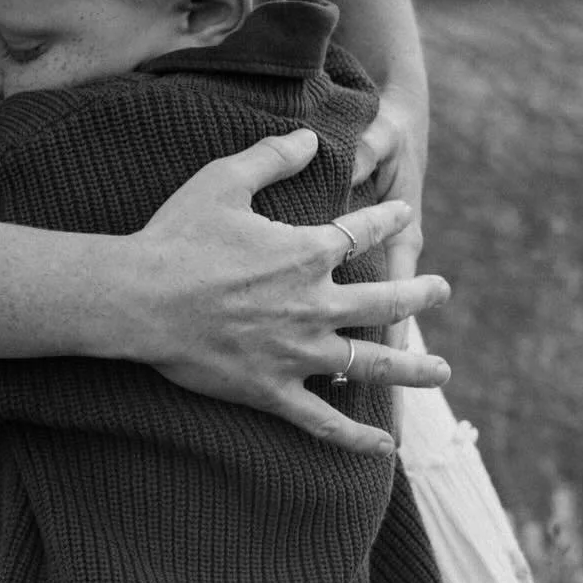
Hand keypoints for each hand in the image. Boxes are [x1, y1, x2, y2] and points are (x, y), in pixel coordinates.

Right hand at [118, 129, 448, 455]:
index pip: (361, 234)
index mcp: (306, 252)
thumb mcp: (223, 181)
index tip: (404, 216)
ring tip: (440, 373)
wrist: (140, 299)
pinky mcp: (272, 391)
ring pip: (370, 366)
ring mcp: (297, 353)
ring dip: (411, 369)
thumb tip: (309, 135)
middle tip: (441, 290)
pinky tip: (384, 447)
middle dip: (418, 294)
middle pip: (384, 302)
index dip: (386, 222)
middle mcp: (315, 305)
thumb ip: (271, 157)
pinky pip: (323, 422)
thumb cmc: (178, 237)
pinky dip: (355, 438)